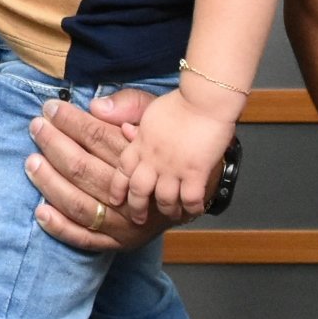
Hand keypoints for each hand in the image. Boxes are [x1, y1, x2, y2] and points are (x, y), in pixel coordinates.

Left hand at [28, 89, 175, 252]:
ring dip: (50, 183)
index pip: (98, 138)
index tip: (51, 109)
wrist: (199, 189)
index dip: (71, 122)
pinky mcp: (120, 242)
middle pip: (84, 169)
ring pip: (79, 203)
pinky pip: (85, 238)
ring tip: (31, 162)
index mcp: (142, 160)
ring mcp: (125, 222)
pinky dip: (61, 227)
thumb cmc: (170, 148)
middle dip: (54, 145)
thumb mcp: (159, 117)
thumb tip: (96, 108)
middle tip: (36, 127)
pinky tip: (40, 212)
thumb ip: (131, 107)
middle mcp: (133, 193)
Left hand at [117, 89, 238, 222]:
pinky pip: (190, 199)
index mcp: (141, 142)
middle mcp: (153, 158)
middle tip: (138, 219)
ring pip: (164, 199)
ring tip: (171, 215)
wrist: (204, 99)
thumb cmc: (181, 100)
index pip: (123, 169)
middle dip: (137, 207)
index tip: (115, 199)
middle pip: (139, 190)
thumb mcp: (150, 109)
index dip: (118, 187)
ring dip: (167, 210)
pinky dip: (191, 208)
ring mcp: (173, 167)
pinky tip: (193, 210)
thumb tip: (113, 122)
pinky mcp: (195, 171)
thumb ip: (134, 121)